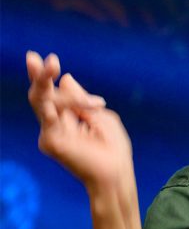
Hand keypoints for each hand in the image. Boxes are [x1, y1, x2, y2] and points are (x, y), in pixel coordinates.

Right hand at [26, 52, 135, 199]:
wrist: (115, 172)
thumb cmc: (113, 147)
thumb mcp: (100, 115)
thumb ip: (80, 99)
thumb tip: (65, 78)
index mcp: (66, 119)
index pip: (53, 95)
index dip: (48, 77)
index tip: (50, 59)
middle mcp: (54, 126)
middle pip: (40, 96)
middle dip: (38, 76)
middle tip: (33, 56)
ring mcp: (50, 134)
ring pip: (41, 101)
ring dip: (44, 81)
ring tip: (49, 63)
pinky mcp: (50, 141)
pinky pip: (52, 114)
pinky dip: (64, 101)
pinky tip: (57, 81)